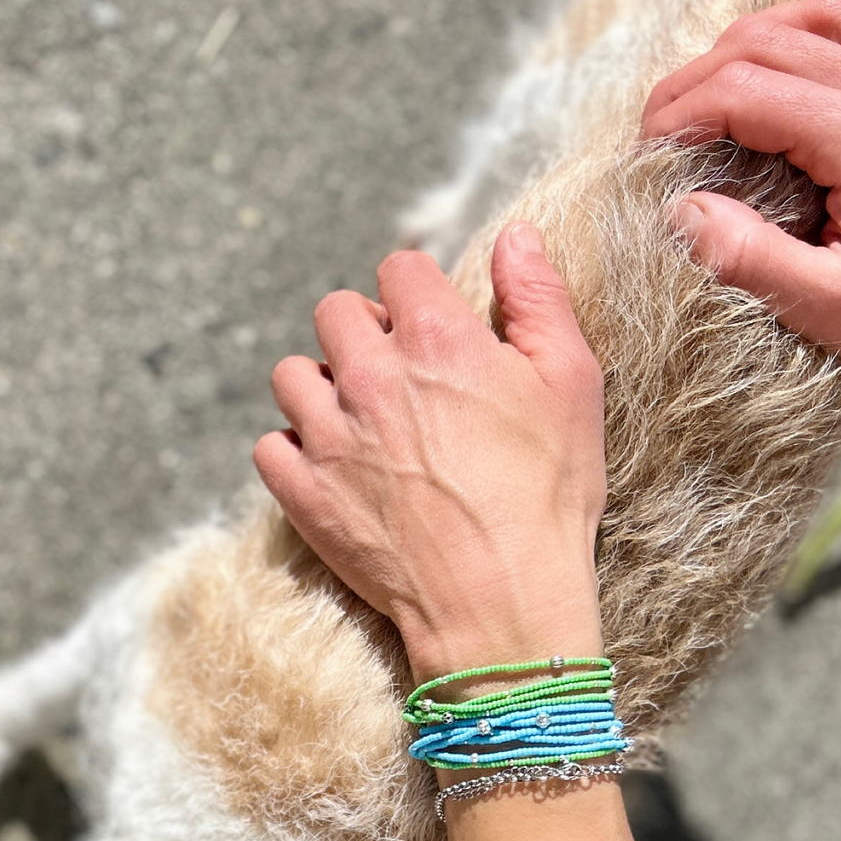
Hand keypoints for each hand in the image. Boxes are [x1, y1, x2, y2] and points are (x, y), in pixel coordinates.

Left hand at [254, 225, 606, 684]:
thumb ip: (539, 299)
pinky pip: (269, 446)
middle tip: (400, 378)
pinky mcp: (304, 494)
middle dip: (365, 333)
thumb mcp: (571, 386)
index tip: (433, 326)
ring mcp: (329, 438)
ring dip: (321, 388)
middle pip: (335, 313)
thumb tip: (516, 235)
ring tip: (361, 423)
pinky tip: (332, 469)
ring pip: (292, 376)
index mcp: (436, 338)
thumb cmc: (547, 499)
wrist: (502, 605)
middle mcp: (371, 377)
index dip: (419, 292)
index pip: (399, 268)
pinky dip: (294, 452)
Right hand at [641, 0, 840, 401]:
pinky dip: (837, 14)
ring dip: (763, 39)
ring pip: (827, 8)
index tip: (649, 144)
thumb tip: (679, 211)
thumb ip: (748, 257)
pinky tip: (807, 45)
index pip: (746, 88)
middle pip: (774, 38)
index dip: (681, 109)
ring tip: (726, 89)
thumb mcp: (827, 308)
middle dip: (705, 76)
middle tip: (671, 124)